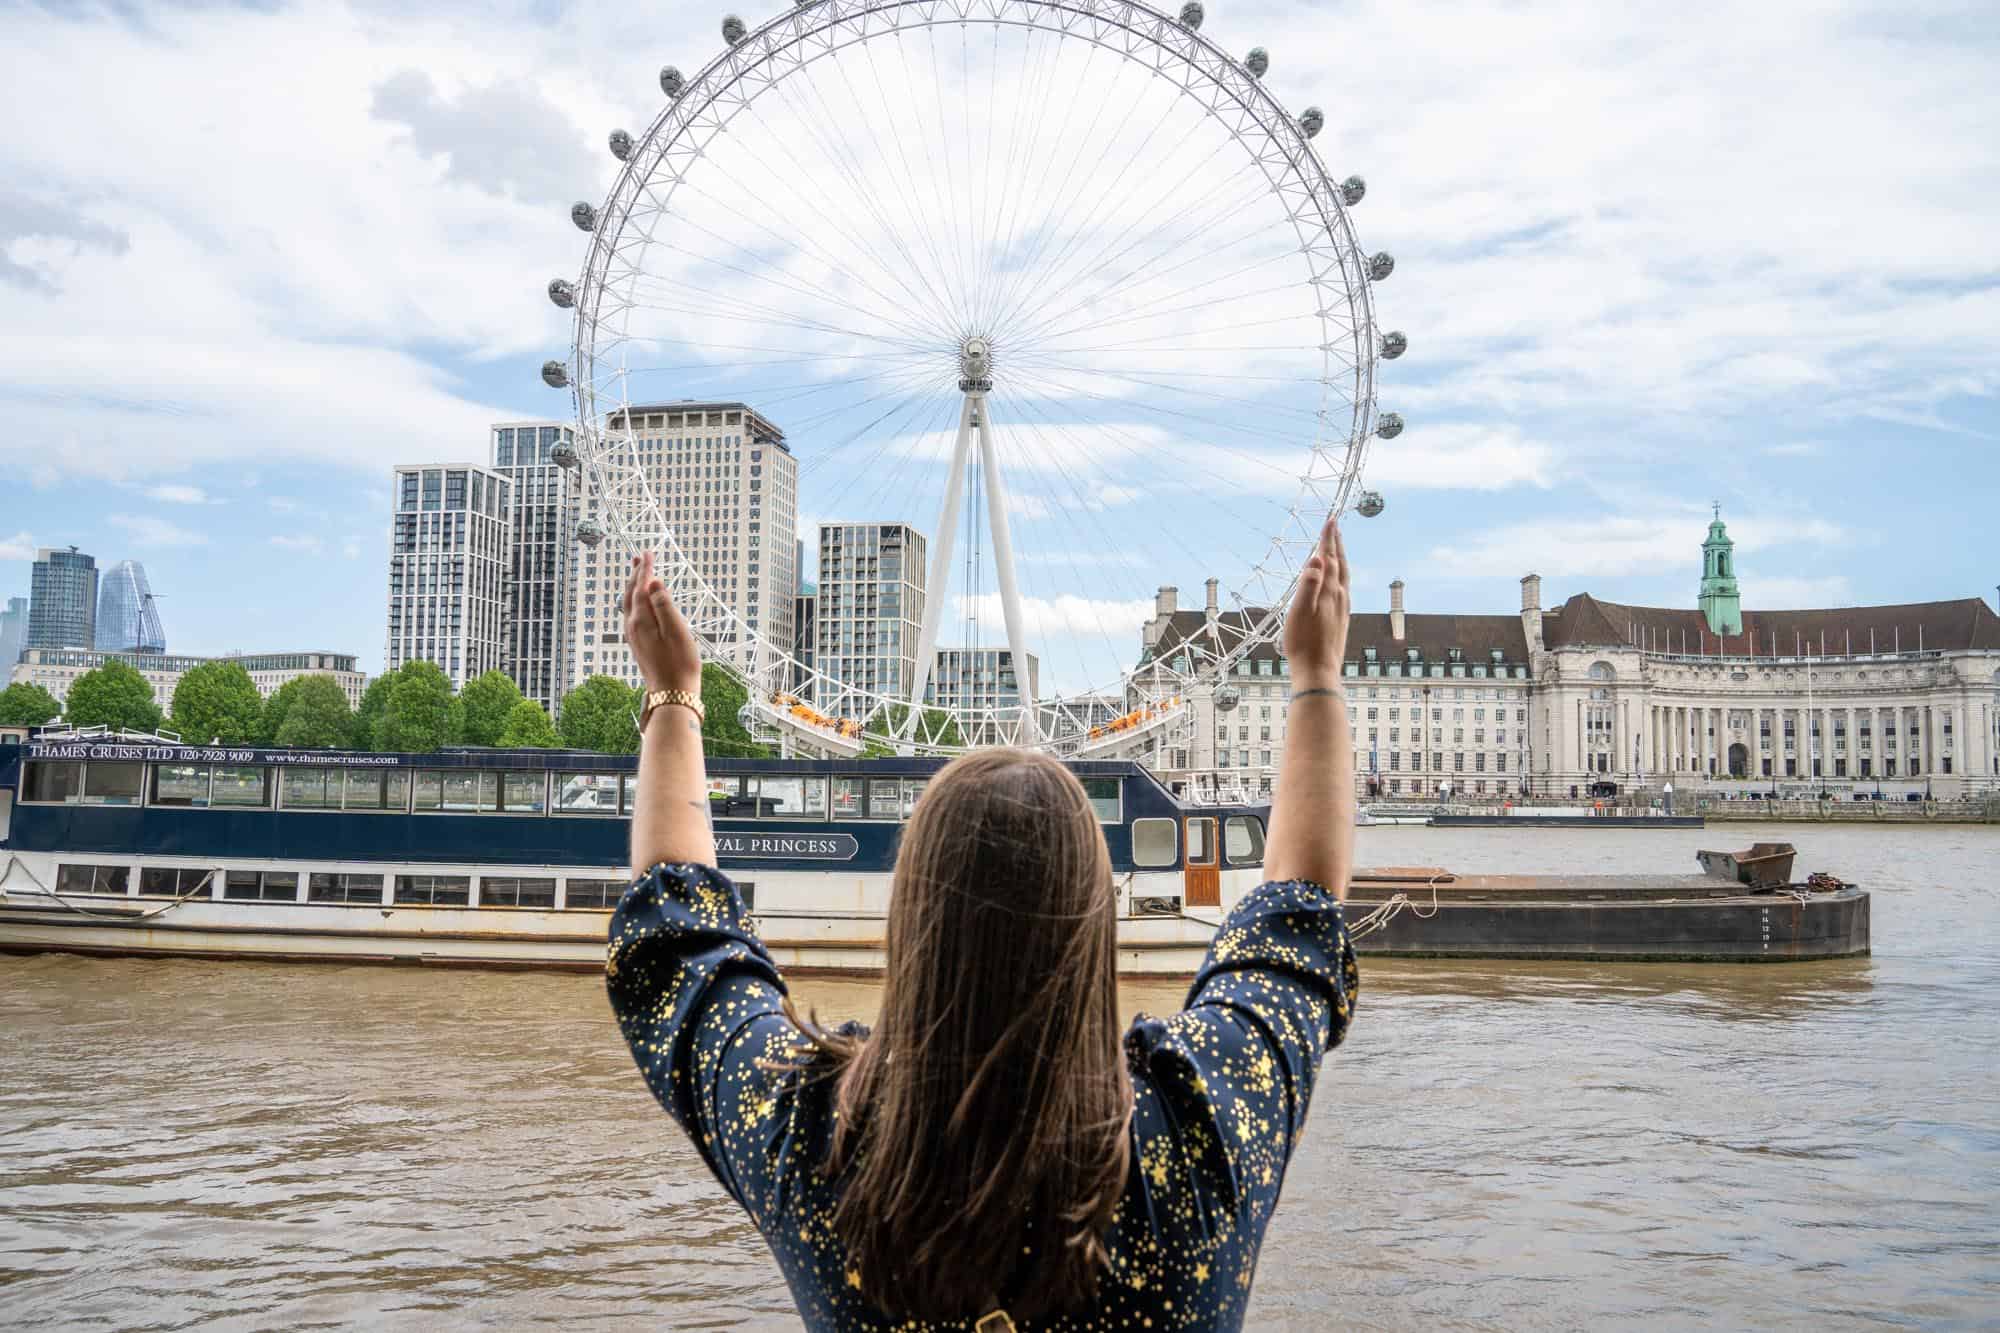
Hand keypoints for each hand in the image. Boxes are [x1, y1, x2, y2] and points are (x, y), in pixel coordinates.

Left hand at [623, 551, 701, 694]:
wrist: (671, 694)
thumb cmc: (679, 664)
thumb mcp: (677, 631)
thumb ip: (664, 605)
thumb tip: (654, 583)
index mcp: (641, 620)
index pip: (642, 587)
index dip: (646, 569)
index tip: (649, 553)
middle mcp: (633, 626)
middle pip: (631, 593)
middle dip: (636, 574)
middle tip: (640, 557)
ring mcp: (634, 636)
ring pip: (629, 604)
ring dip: (633, 587)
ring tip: (637, 574)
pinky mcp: (638, 644)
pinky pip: (632, 614)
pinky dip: (635, 601)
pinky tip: (640, 603)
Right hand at [1282, 513, 1349, 685]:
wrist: (1319, 673)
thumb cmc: (1304, 644)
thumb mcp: (1300, 612)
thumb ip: (1308, 585)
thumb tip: (1317, 560)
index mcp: (1329, 592)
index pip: (1329, 558)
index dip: (1328, 539)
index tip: (1330, 520)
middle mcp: (1340, 598)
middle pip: (1340, 564)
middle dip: (1337, 544)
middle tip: (1335, 526)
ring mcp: (1342, 609)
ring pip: (1343, 577)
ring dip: (1340, 559)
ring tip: (1336, 549)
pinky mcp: (1341, 620)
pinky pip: (1343, 589)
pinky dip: (1340, 576)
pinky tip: (1337, 583)